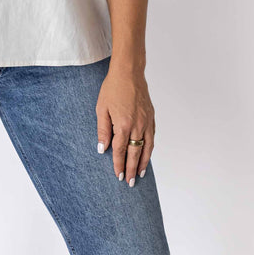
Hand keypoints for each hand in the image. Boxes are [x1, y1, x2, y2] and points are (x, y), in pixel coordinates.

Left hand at [96, 64, 154, 184]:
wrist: (129, 72)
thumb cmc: (113, 89)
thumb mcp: (101, 109)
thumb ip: (103, 130)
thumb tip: (103, 149)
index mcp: (123, 125)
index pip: (121, 151)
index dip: (119, 164)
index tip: (118, 175)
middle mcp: (137, 125)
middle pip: (135, 153)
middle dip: (132, 169)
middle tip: (130, 182)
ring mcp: (146, 121)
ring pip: (147, 147)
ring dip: (144, 162)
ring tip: (140, 174)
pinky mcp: (151, 117)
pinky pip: (152, 137)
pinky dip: (149, 148)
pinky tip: (146, 154)